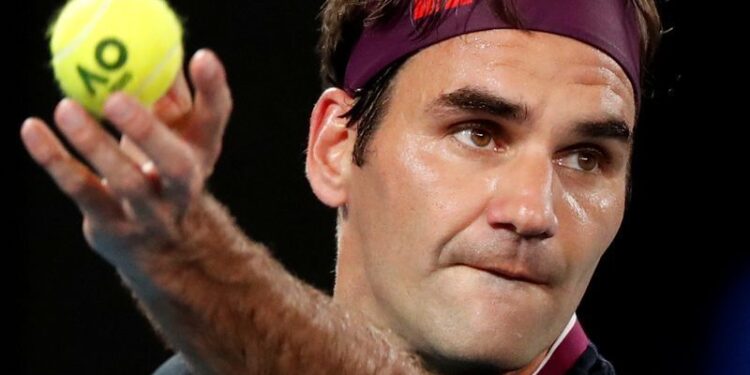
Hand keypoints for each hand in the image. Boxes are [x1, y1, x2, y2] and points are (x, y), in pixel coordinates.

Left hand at [20, 49, 232, 274]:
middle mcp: (182, 188)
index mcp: (201, 154)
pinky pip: (81, 190)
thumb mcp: (178, 135)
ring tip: (66, 109)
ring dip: (96, 146)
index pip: (214, 120)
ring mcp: (148, 213)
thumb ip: (169, 94)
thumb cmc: (164, 171)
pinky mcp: (110, 225)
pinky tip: (33, 130)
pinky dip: (55, 160)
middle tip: (116, 99)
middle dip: (148, 132)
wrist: (166, 248)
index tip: (202, 56)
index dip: (213, 90)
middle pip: (175, 165)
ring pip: (126, 183)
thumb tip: (154, 46)